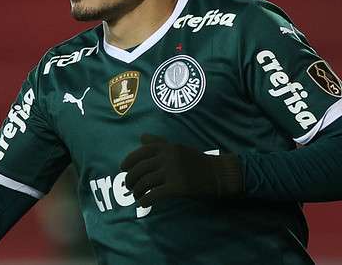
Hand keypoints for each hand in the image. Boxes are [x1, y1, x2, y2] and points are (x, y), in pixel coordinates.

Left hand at [120, 134, 242, 206]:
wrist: (218, 174)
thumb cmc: (197, 161)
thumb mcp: (178, 147)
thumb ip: (159, 143)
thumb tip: (142, 137)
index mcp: (167, 147)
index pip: (141, 152)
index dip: (128, 160)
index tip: (122, 168)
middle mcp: (168, 157)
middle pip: (140, 169)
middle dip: (130, 179)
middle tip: (128, 186)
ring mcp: (172, 172)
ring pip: (145, 182)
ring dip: (137, 191)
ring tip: (136, 196)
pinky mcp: (177, 187)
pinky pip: (154, 194)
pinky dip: (145, 200)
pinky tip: (143, 203)